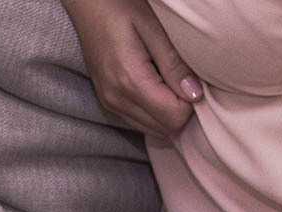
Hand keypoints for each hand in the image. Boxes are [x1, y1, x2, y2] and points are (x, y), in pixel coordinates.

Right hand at [61, 0, 201, 135]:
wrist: (87, 5)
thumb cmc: (121, 7)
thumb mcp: (153, 29)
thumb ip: (174, 65)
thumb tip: (195, 95)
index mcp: (130, 82)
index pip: (174, 118)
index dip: (190, 104)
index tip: (191, 81)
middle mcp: (117, 100)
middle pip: (165, 128)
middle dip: (180, 110)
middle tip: (182, 81)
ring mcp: (110, 104)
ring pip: (153, 129)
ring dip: (167, 112)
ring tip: (167, 82)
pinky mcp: (107, 103)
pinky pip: (139, 122)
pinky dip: (154, 112)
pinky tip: (154, 88)